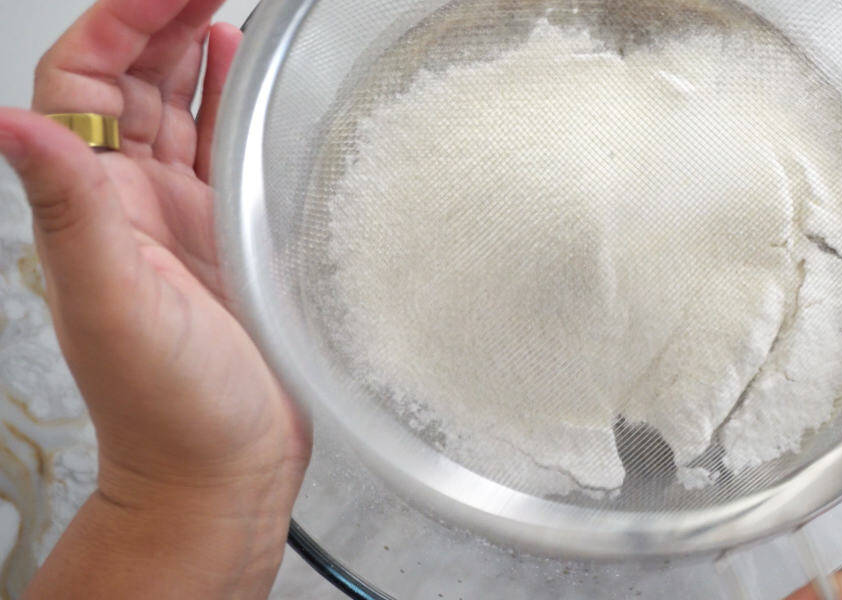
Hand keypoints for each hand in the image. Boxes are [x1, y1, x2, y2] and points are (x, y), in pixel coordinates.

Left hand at [0, 0, 309, 596]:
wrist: (219, 470)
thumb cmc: (167, 408)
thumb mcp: (113, 305)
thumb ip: (70, 211)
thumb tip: (4, 121)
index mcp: (93, 203)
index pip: (84, 79)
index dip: (119, 19)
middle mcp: (128, 200)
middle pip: (130, 81)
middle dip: (161, 17)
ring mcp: (180, 218)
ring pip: (176, 109)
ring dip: (193, 51)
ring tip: (223, 6)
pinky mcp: (227, 240)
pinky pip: (222, 153)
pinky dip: (230, 107)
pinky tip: (244, 77)